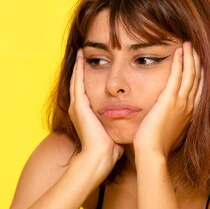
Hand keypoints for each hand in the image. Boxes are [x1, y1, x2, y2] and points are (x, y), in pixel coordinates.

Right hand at [69, 50, 123, 176]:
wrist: (99, 159)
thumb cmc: (110, 148)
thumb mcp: (114, 128)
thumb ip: (120, 119)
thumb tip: (133, 115)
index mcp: (87, 112)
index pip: (87, 88)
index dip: (91, 75)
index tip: (97, 61)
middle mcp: (79, 107)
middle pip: (79, 81)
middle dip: (81, 66)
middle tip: (83, 50)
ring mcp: (77, 106)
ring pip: (76, 78)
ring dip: (79, 63)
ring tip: (81, 49)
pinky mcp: (79, 106)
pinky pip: (77, 82)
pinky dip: (78, 69)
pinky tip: (81, 56)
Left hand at [133, 42, 203, 156]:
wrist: (153, 152)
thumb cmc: (158, 144)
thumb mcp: (172, 128)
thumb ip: (175, 118)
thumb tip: (172, 114)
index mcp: (191, 112)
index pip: (200, 87)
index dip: (201, 72)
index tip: (199, 60)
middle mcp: (190, 106)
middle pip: (198, 77)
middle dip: (197, 60)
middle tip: (194, 47)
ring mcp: (181, 102)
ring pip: (190, 74)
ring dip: (190, 57)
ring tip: (188, 44)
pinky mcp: (169, 100)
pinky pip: (177, 76)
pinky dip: (179, 62)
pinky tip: (178, 52)